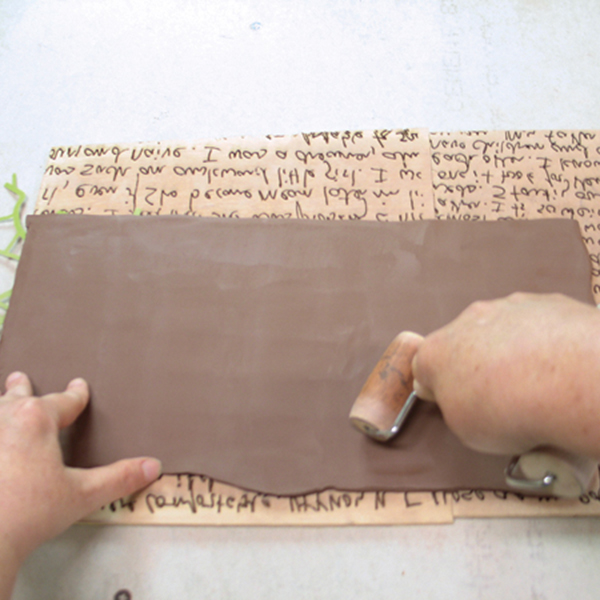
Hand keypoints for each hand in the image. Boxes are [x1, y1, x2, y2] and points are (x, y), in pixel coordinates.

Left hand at [0, 373, 160, 598]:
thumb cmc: (24, 515)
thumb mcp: (82, 495)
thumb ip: (119, 478)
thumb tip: (151, 466)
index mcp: (36, 420)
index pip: (64, 401)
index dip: (76, 393)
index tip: (79, 386)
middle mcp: (2, 420)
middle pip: (16, 397)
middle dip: (21, 388)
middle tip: (19, 377)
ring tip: (0, 402)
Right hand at [412, 293, 599, 458]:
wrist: (564, 379)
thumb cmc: (509, 408)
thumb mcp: (465, 429)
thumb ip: (456, 408)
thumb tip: (465, 401)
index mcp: (436, 352)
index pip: (424, 366)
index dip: (438, 386)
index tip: (456, 401)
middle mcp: (466, 320)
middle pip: (463, 343)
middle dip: (476, 364)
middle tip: (500, 396)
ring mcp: (505, 307)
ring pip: (501, 329)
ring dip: (511, 350)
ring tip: (536, 383)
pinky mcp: (544, 302)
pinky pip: (537, 322)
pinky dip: (543, 340)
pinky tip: (559, 365)